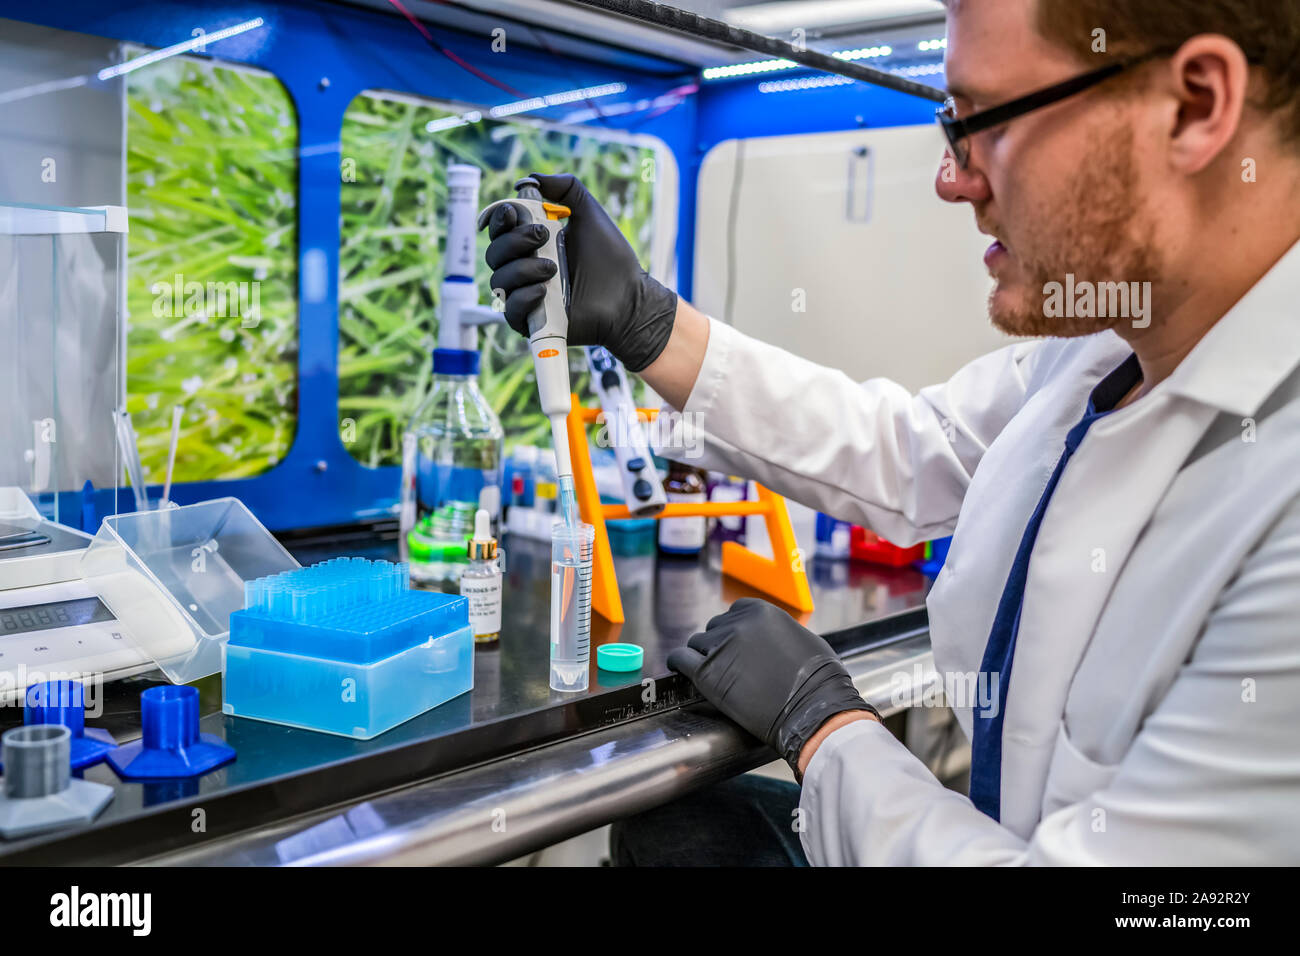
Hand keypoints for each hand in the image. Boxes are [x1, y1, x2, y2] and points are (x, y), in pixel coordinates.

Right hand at [482, 173, 677, 371]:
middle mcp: (523, 268)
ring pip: (499, 280)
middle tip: (543, 236)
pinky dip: (523, 297)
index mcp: (531, 243)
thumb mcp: (590, 213)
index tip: (513, 212)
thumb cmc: (611, 259)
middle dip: (514, 241)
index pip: (499, 230)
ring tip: (553, 268)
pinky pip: (510, 310)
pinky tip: (543, 291)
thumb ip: (566, 188)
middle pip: (494, 253)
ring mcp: (526, 295)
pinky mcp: (532, 321)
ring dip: (522, 269)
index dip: (498, 219)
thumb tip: (530, 179)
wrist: (628, 297)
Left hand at [667, 598, 879, 771]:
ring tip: (712, 673)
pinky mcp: (707, 673)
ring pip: (697, 644)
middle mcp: (737, 624)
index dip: (734, 630)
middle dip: (720, 645)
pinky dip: (678, 664)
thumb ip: (778, 632)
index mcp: (761, 611)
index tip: (736, 644)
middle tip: (729, 665)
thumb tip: (770, 638)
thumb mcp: (804, 640)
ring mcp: (720, 647)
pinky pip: (680, 659)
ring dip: (703, 656)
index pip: (735, 613)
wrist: (812, 710)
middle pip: (715, 628)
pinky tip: (679, 669)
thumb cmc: (818, 681)